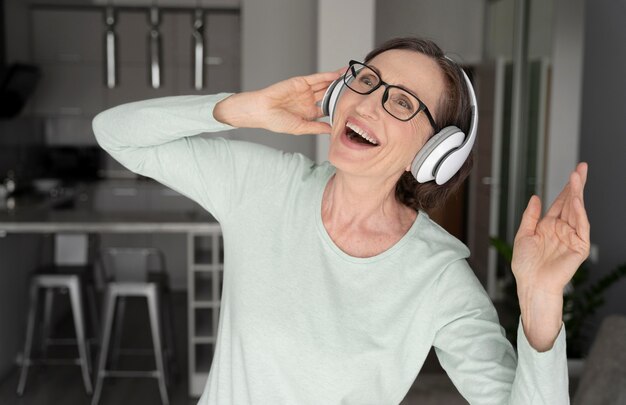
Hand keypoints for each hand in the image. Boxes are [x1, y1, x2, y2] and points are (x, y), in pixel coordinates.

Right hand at [213, 70, 342, 134]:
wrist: (261, 111)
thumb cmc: (276, 122)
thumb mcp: (301, 128)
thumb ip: (317, 128)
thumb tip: (333, 131)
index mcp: (309, 113)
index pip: (328, 109)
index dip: (339, 108)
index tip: (352, 108)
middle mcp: (308, 101)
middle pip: (329, 95)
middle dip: (341, 92)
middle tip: (357, 89)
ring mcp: (305, 91)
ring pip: (325, 84)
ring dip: (337, 80)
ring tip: (351, 77)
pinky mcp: (300, 82)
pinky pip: (317, 78)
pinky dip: (327, 76)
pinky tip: (338, 75)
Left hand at [511, 162, 590, 349]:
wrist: (531, 284)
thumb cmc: (526, 266)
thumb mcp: (523, 235)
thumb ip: (530, 216)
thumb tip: (536, 198)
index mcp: (549, 226)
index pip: (560, 202)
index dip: (566, 188)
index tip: (573, 172)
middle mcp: (562, 229)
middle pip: (572, 203)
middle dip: (576, 185)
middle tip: (581, 168)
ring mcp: (572, 237)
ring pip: (577, 211)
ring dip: (577, 194)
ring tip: (577, 177)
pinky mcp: (579, 247)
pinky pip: (581, 226)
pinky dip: (579, 213)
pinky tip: (575, 200)